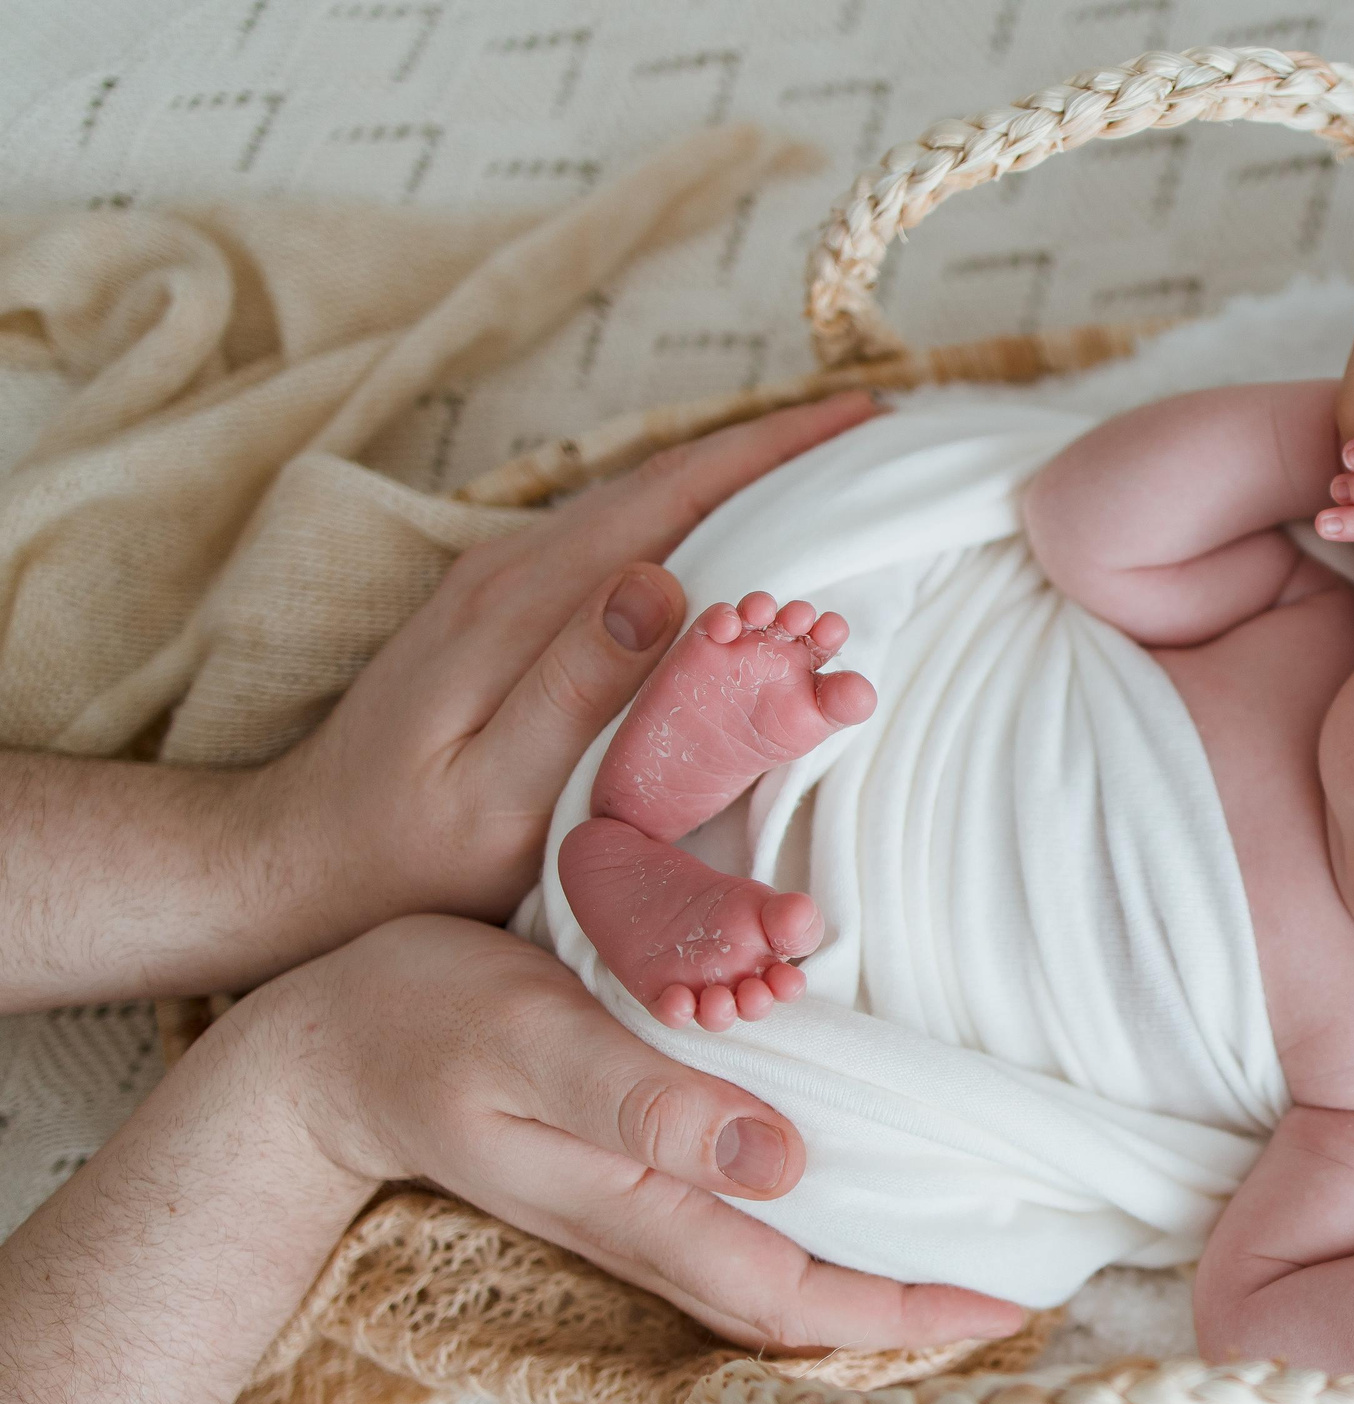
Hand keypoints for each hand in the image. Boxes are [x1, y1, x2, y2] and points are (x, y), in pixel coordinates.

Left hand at [252, 388, 883, 949]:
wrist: (304, 859)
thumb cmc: (411, 850)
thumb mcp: (497, 790)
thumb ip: (574, 688)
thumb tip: (661, 582)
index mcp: (525, 602)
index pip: (672, 496)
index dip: (774, 452)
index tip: (861, 420)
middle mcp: (516, 570)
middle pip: (668, 481)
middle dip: (778, 449)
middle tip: (875, 435)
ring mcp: (509, 585)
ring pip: (647, 509)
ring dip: (744, 483)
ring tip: (834, 475)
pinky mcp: (510, 614)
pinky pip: (625, 545)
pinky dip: (700, 525)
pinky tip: (742, 542)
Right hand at [255, 914, 1022, 1350]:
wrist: (323, 1050)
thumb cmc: (426, 1027)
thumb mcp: (534, 1044)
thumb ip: (647, 1106)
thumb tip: (784, 1161)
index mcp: (641, 1208)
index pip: (796, 1296)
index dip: (905, 1314)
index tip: (1005, 1305)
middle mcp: (650, 1225)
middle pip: (800, 1303)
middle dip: (909, 1311)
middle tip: (1017, 1283)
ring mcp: (636, 1206)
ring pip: (774, 1272)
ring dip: (868, 1273)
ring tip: (963, 1247)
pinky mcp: (625, 1170)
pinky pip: (742, 1226)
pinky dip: (815, 1226)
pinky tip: (855, 1184)